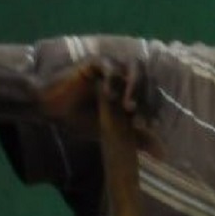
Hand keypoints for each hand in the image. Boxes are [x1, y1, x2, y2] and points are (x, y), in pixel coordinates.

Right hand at [34, 55, 153, 140]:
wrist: (52, 109)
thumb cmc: (82, 118)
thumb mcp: (114, 131)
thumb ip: (138, 137)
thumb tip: (162, 154)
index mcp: (131, 89)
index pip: (152, 94)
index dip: (153, 110)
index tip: (150, 128)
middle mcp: (124, 74)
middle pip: (147, 80)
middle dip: (146, 101)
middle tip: (140, 122)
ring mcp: (110, 66)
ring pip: (134, 66)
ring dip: (135, 86)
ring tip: (128, 107)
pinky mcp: (93, 62)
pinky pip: (109, 64)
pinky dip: (113, 78)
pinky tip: (109, 96)